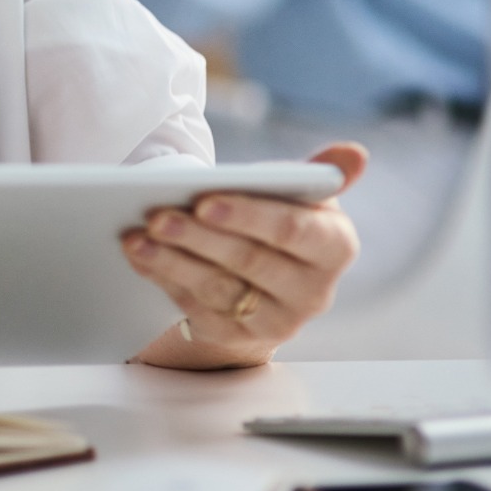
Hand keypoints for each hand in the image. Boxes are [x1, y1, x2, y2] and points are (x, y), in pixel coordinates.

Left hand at [124, 143, 366, 369]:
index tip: (205, 200)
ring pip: (219, 289)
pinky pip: (198, 309)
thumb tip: (354, 154)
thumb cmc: (280, 221)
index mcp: (335, 247)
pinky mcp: (241, 337)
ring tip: (136, 237)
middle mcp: (314, 292)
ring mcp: (278, 321)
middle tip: (157, 215)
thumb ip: (317, 174)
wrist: (265, 276)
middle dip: (198, 237)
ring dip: (172, 261)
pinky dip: (165, 280)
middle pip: (249, 261)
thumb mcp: (300, 197)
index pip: (294, 230)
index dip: (249, 216)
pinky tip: (140, 256)